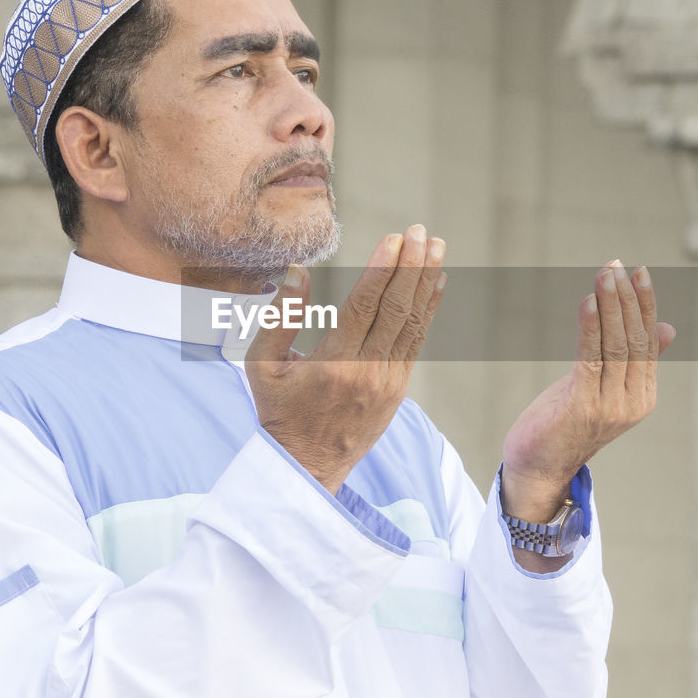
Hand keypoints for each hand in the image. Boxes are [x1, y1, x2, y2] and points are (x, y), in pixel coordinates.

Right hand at [245, 225, 446, 492]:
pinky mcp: (398, 389)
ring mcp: (387, 381)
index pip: (365, 305)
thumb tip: (299, 272)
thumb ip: (279, 318)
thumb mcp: (261, 366)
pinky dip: (428, 310)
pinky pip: (416, 342)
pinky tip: (436, 284)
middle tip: (420, 231)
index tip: (393, 239)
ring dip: (426, 282)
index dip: (382, 269)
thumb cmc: (279, 411)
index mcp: (333, 363)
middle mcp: (367, 371)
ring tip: (436, 247)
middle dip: (411, 266)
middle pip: (395, 308)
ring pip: (412, 323)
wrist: (307, 466)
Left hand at [501, 261, 675, 528]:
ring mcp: (610, 406)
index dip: (644, 304)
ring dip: (610, 306)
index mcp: (642, 395)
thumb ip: (630, 361)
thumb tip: (666, 327)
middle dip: (626, 299)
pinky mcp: (583, 406)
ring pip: (615, 345)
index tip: (638, 271)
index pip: (647, 340)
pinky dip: (590, 327)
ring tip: (605, 274)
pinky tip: (588, 302)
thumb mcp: (602, 387)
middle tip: (616, 266)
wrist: (538, 467)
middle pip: (634, 339)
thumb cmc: (566, 423)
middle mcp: (632, 401)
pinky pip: (590, 358)